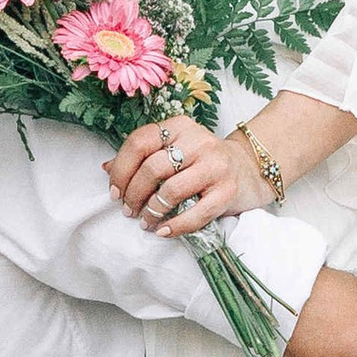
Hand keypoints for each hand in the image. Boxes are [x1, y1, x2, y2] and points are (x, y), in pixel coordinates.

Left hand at [107, 114, 263, 239]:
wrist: (249, 169)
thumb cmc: (203, 161)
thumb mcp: (174, 149)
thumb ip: (143, 156)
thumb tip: (107, 168)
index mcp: (180, 126)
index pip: (139, 142)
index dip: (121, 170)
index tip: (115, 192)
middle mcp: (199, 140)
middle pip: (152, 168)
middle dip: (133, 194)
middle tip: (128, 210)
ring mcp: (216, 165)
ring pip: (171, 190)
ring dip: (152, 211)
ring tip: (145, 221)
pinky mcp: (228, 190)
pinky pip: (196, 213)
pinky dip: (175, 225)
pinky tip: (164, 230)